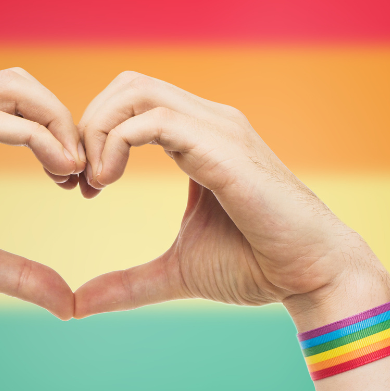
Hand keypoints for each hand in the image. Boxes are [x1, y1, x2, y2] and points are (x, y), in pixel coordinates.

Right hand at [0, 68, 84, 326]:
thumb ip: (21, 274)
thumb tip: (69, 305)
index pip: (15, 100)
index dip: (56, 130)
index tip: (77, 179)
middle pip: (17, 81)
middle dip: (61, 118)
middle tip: (83, 170)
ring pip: (9, 89)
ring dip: (55, 123)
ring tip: (74, 170)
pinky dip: (36, 139)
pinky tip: (59, 172)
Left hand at [73, 72, 389, 326]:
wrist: (313, 276)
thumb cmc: (257, 267)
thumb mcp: (175, 272)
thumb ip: (128, 282)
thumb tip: (77, 305)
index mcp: (199, 138)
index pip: (131, 103)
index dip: (93, 135)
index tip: (80, 188)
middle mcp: (209, 122)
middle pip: (127, 85)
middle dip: (88, 125)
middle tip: (76, 180)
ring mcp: (218, 130)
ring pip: (136, 91)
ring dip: (97, 131)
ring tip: (91, 182)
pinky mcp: (223, 149)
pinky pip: (155, 120)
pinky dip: (116, 143)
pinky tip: (107, 183)